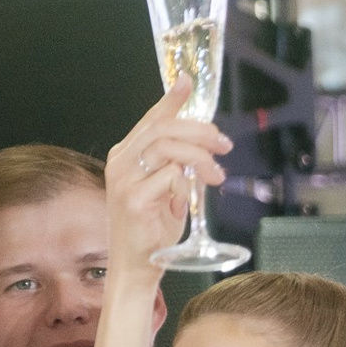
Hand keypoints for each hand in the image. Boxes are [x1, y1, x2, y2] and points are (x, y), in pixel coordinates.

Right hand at [103, 77, 232, 284]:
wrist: (138, 264)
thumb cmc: (153, 226)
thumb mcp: (170, 188)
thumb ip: (180, 164)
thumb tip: (207, 141)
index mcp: (128, 154)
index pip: (152, 119)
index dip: (171, 99)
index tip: (188, 82)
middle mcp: (121, 162)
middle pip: (164, 129)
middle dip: (200, 132)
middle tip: (224, 145)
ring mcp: (124, 179)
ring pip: (169, 148)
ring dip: (200, 158)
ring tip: (216, 175)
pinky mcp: (133, 199)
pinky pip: (170, 177)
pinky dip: (187, 185)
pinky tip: (188, 201)